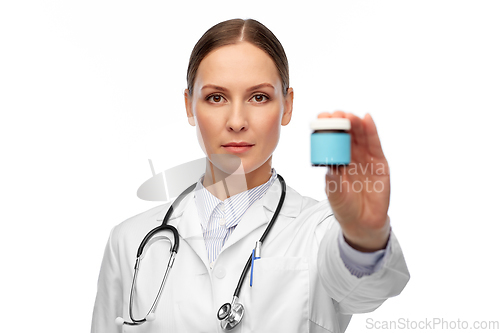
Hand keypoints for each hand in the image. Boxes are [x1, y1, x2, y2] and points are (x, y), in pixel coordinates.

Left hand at [320, 111, 390, 251]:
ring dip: (355, 123)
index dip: (328, 128)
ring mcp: (366, 158)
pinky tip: (367, 119)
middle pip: (347, 134)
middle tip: (335, 113)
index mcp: (337, 160)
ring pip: (361, 136)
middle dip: (341, 121)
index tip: (321, 118)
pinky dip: (371, 131)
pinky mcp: (380, 163)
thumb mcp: (334, 192)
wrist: (363, 223)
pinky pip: (375, 145)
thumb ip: (333, 178)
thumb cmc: (345, 207)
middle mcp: (351, 156)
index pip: (332, 140)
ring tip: (349, 115)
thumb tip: (329, 163)